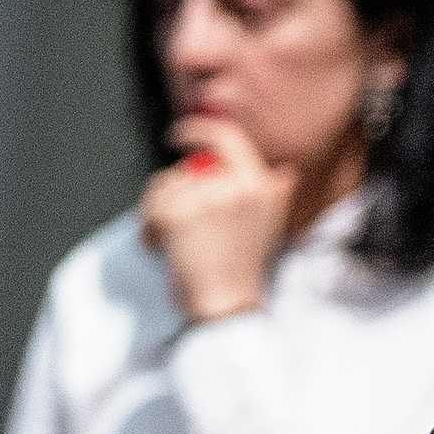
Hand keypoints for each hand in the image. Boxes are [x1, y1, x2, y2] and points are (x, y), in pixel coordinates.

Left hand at [138, 116, 293, 322]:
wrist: (227, 304)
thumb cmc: (242, 269)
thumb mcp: (272, 225)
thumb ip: (274, 193)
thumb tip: (283, 171)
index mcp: (262, 185)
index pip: (226, 137)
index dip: (198, 130)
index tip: (179, 135)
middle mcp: (237, 187)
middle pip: (188, 168)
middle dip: (175, 190)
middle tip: (173, 212)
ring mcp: (206, 199)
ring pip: (166, 186)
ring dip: (162, 211)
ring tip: (177, 239)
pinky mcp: (178, 214)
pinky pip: (152, 205)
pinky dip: (150, 226)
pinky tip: (163, 245)